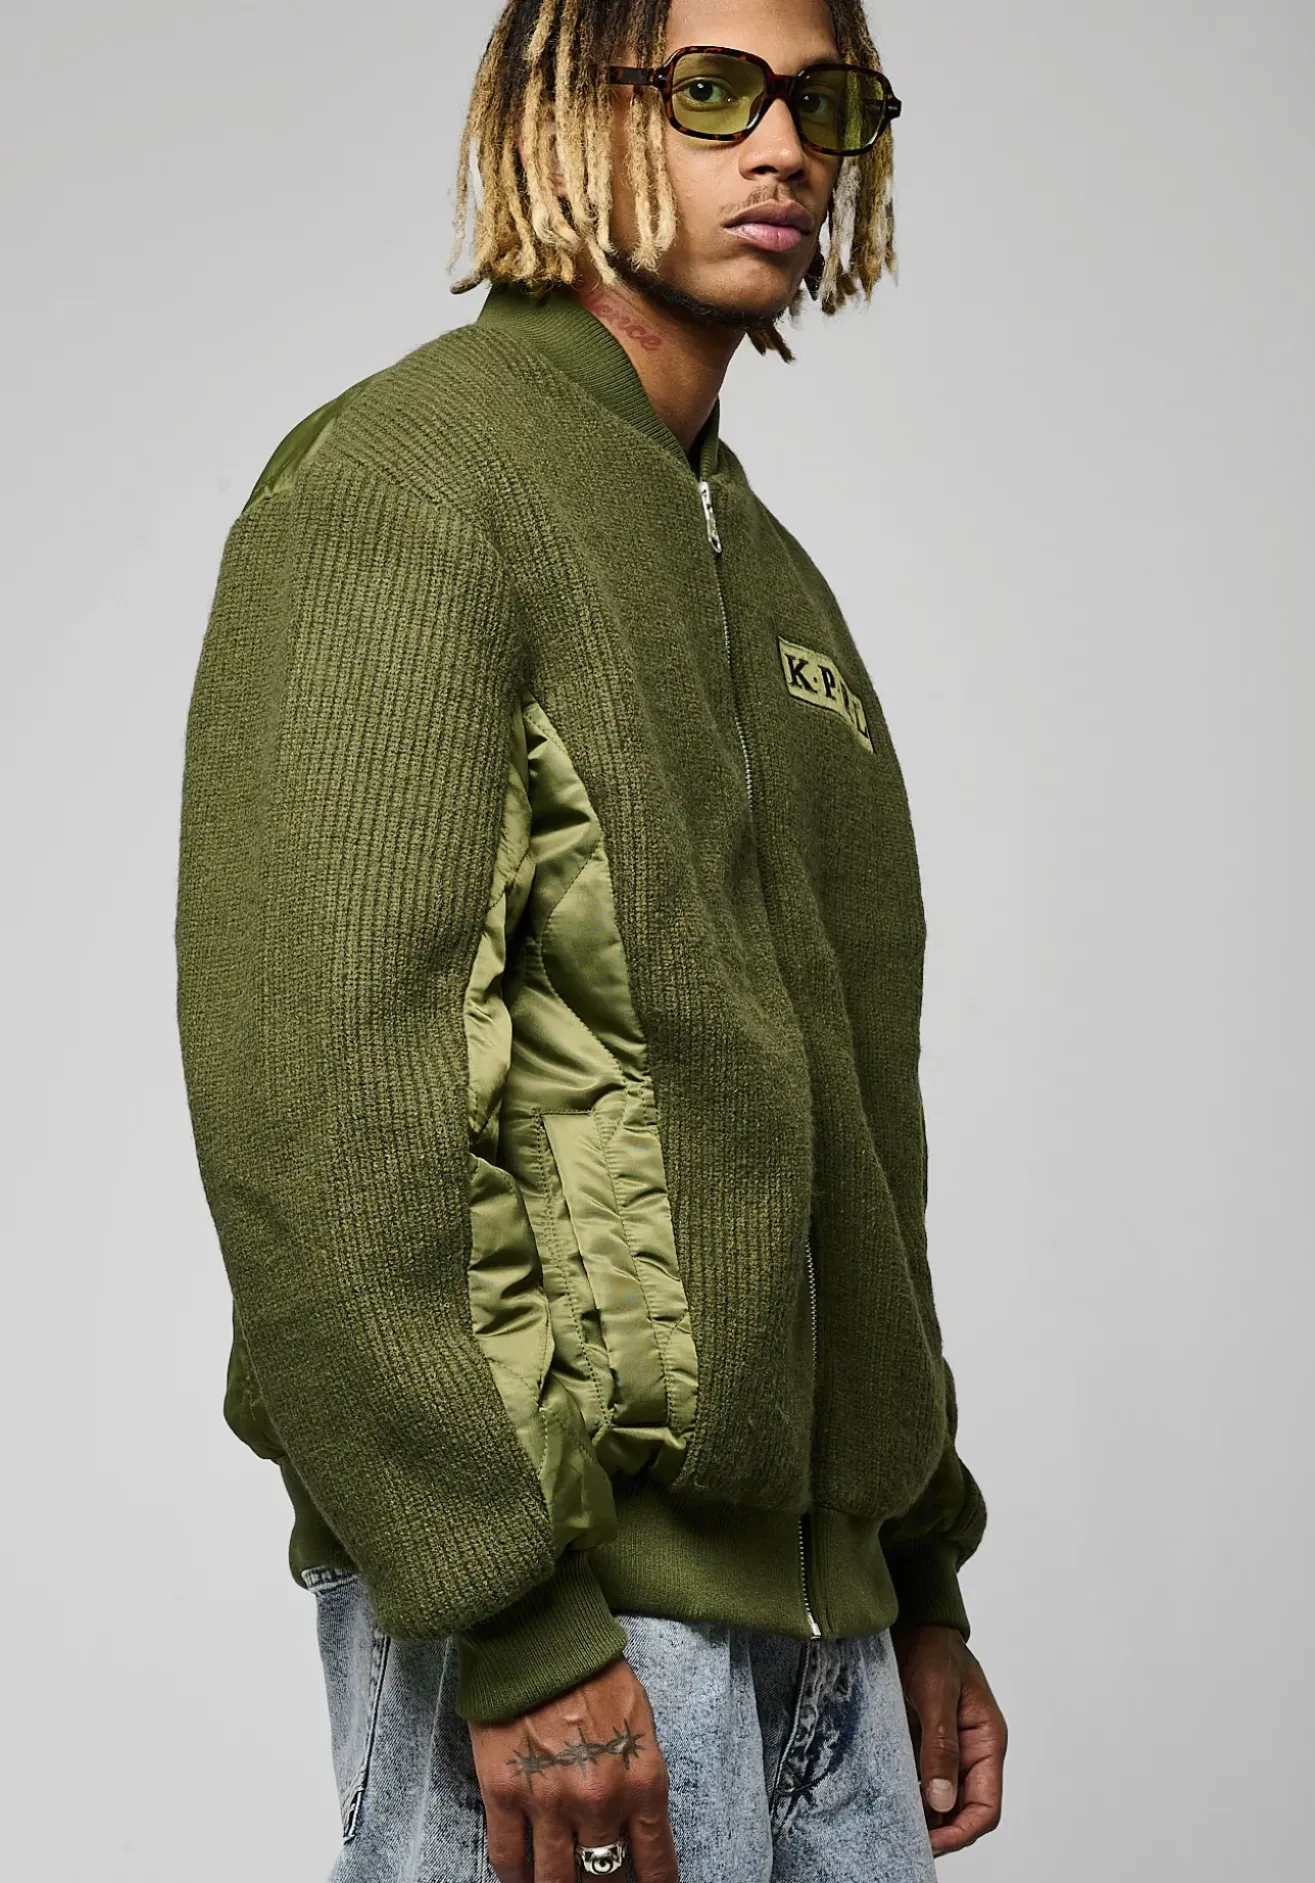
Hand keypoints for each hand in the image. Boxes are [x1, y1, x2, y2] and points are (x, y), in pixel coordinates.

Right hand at [468, 1655, 678, 1881]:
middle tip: (596, 1880)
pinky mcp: (504, 1794)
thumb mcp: (639, 1722)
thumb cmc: (593, 1671)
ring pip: (555, 1880)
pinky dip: (516, 1875)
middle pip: (603, 1877)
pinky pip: (509, 1858)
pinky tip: (521, 1876)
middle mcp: (599, 1802)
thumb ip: (639, 1774)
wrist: (539, 1638)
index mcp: (641, 1782)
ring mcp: (549, 1803)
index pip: (655, 1862)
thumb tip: (637, 1821)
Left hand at [890, 1621, 1006, 1856]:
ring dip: (924, 1817)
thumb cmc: (931, 1648)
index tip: (931, 1843)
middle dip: (941, 1831)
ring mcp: (947, 1749)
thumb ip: (941, 1745)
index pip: (986, 1806)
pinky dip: (910, 1795)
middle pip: (964, 1810)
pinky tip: (890, 1802)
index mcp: (987, 1741)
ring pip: (942, 1800)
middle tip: (907, 1841)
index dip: (962, 1831)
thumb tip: (940, 1799)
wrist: (911, 1620)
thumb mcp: (936, 1694)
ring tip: (896, 1826)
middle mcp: (971, 1751)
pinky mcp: (924, 1743)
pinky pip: (922, 1780)